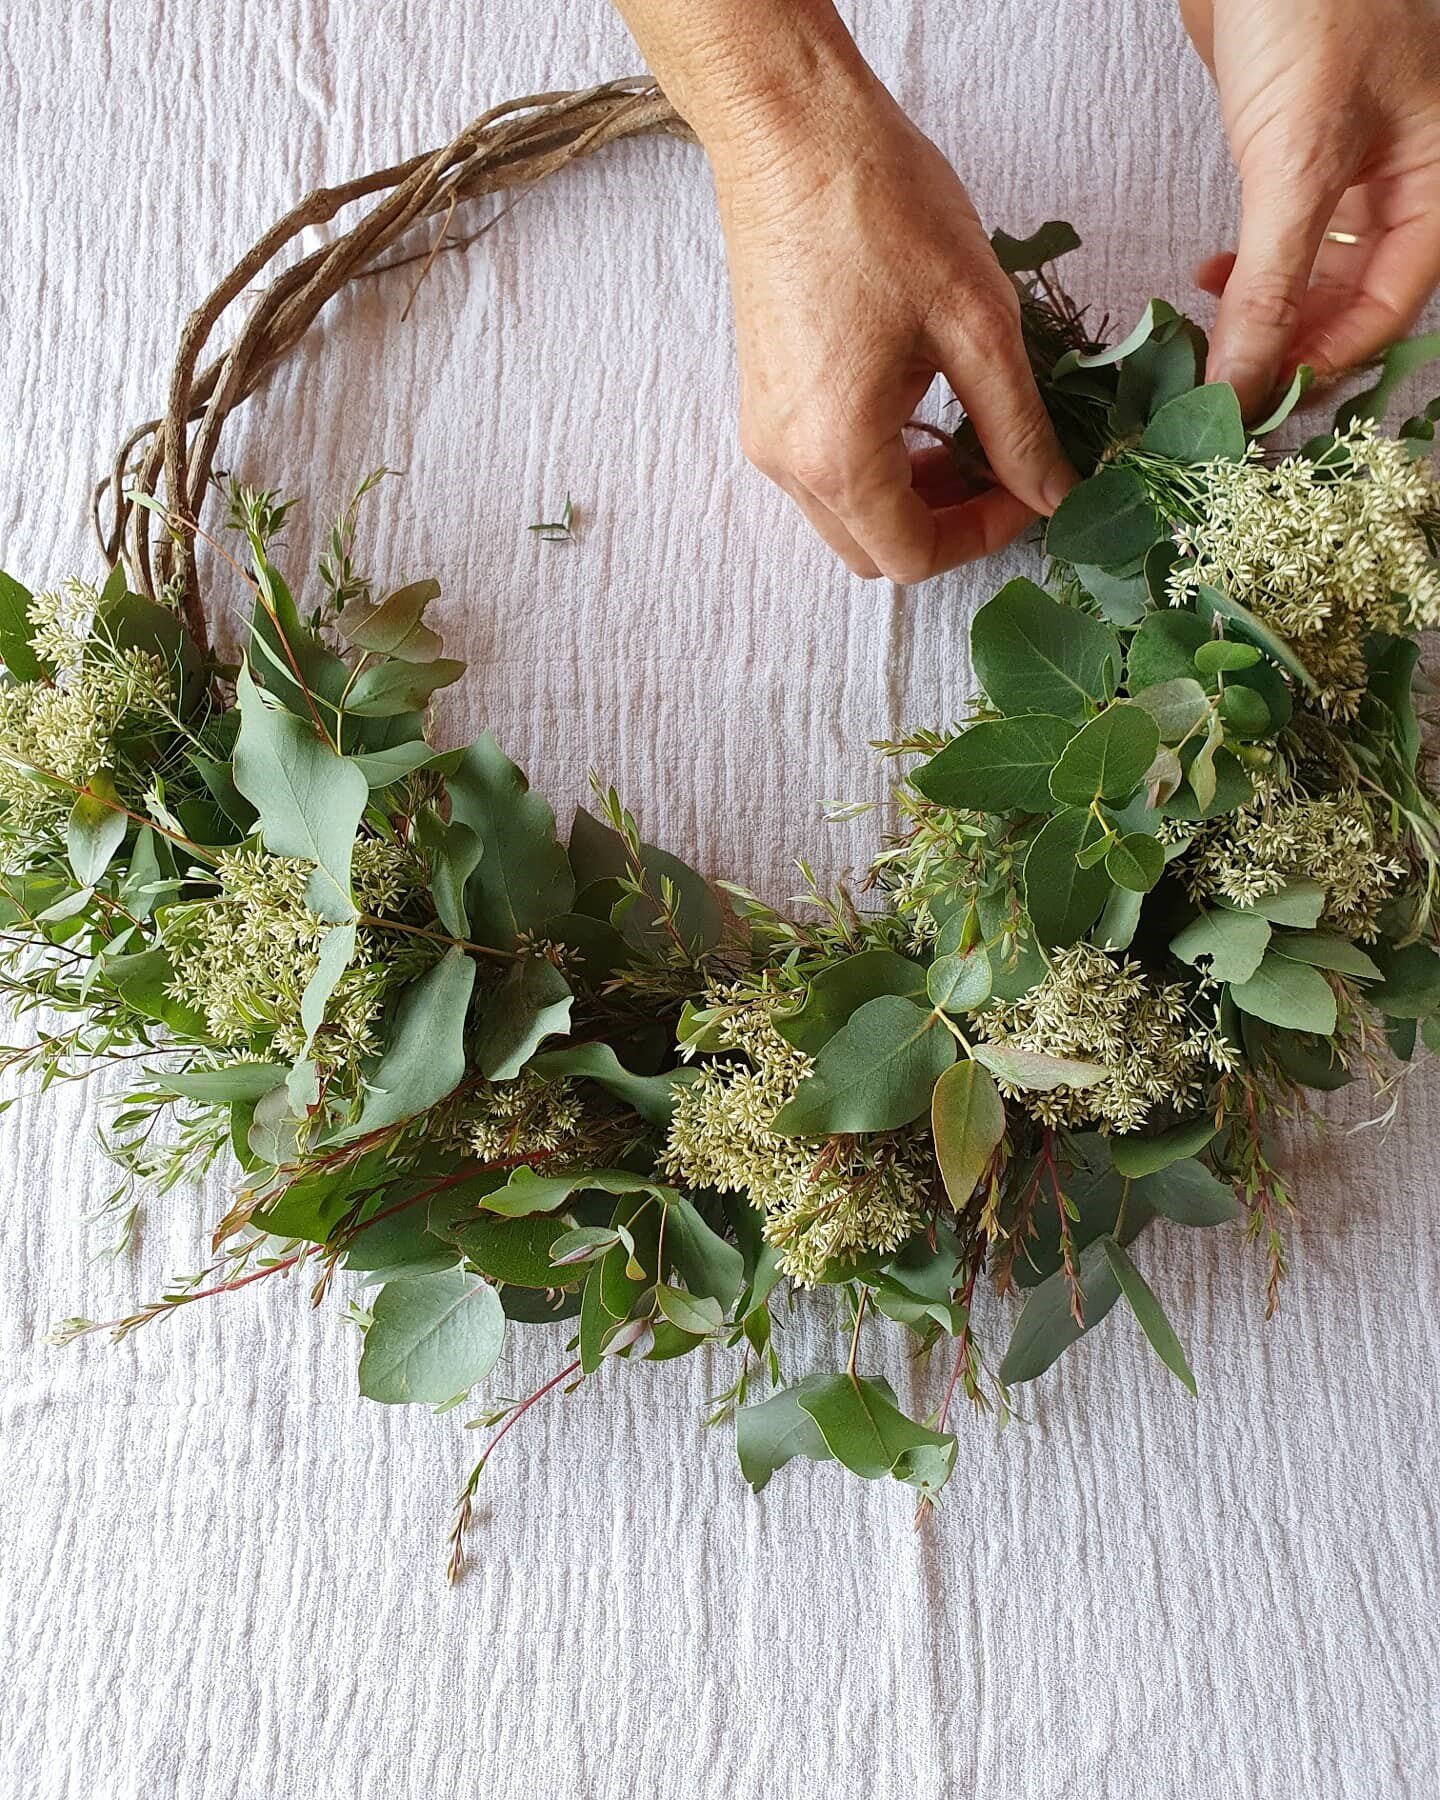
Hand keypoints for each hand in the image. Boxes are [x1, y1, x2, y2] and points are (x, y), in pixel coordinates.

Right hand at [709, 74, 1074, 580]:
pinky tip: (918, 406)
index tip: (1031, 486)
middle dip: (946, 527)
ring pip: (847, 516)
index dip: (984, 536)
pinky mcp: (764, 403)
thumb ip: (1018, 426)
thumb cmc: (880, 210)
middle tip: (1002, 471)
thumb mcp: (977, 323)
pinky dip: (878, 465)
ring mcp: (767, 434)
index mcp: (836, 454)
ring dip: (912, 498)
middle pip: (874, 552)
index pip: (914, 558)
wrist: (789, 133)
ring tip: (966, 434)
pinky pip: (824, 471)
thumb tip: (1054, 493)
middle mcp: (787, 461)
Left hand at [1181, 0, 1439, 411]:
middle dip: (1289, 343)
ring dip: (1265, 310)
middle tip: (1225, 382)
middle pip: (1355, 300)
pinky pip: (1286, 235)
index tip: (1253, 404)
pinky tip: (1212, 278)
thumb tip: (1244, 382)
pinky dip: (1249, 267)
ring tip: (1214, 335)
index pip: (1387, 311)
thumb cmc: (1311, 10)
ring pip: (1318, 272)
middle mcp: (1409, 180)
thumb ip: (1271, 285)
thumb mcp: (1296, 165)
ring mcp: (1357, 165)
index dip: (1321, 363)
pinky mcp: (1301, 150)